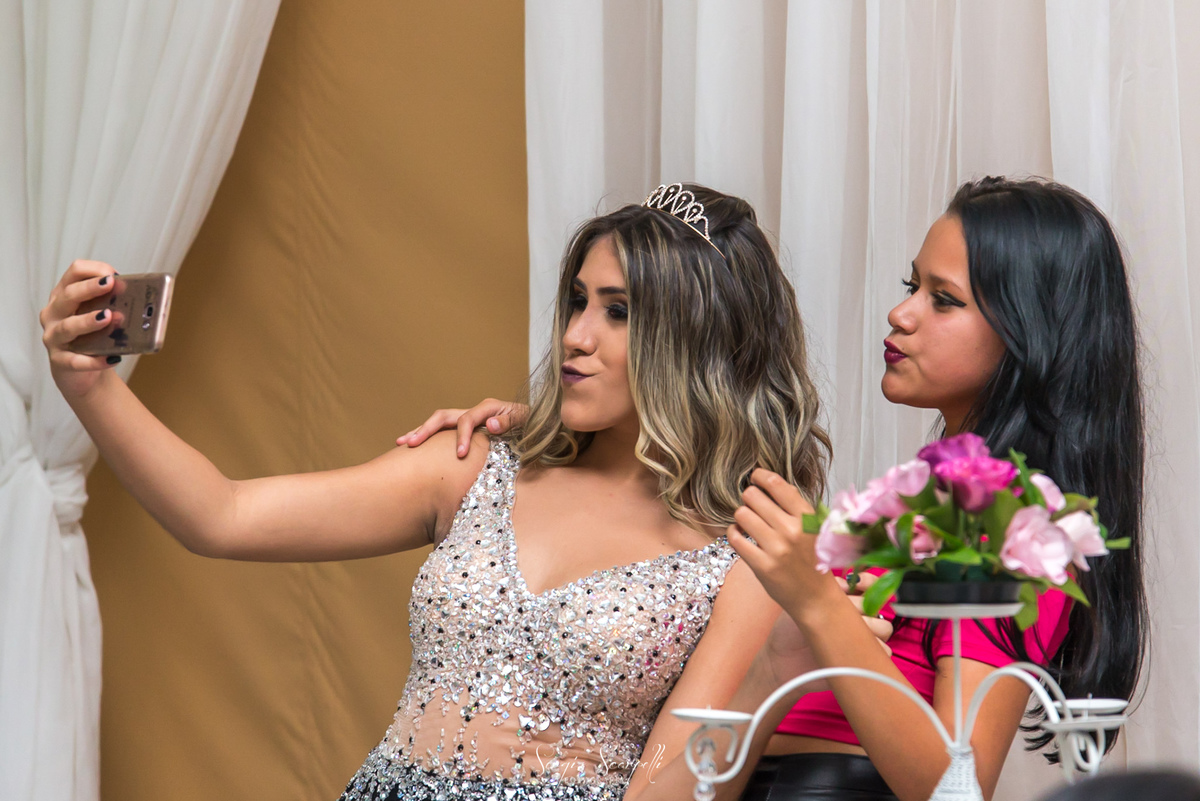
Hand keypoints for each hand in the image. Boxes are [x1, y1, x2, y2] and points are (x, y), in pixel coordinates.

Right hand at [40, 260, 122, 397]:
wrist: (78, 371)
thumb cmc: (91, 336)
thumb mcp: (98, 314)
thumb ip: (112, 304)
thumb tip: (142, 300)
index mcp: (64, 295)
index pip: (74, 272)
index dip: (93, 270)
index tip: (113, 275)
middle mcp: (54, 313)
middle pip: (68, 295)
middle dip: (89, 288)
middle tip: (111, 284)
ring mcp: (54, 337)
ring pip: (68, 327)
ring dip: (89, 321)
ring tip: (109, 317)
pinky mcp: (60, 361)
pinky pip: (76, 360)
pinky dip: (95, 360)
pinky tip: (112, 358)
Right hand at [396, 398, 528, 456]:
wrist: (540, 426)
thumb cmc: (535, 426)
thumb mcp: (528, 423)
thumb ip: (511, 423)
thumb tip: (491, 425)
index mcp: (489, 408)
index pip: (467, 420)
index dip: (462, 436)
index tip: (460, 455)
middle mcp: (476, 411)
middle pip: (444, 416)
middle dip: (426, 429)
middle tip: (410, 444)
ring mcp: (470, 419)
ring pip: (439, 422)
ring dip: (421, 431)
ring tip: (401, 442)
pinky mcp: (468, 429)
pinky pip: (445, 432)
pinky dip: (430, 438)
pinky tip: (415, 447)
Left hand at [728, 469, 893, 652]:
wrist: (816, 599)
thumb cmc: (815, 561)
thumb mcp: (815, 529)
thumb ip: (796, 508)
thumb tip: (771, 484)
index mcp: (807, 518)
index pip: (777, 485)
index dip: (761, 476)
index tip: (755, 477)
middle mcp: (791, 530)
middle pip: (753, 497)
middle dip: (749, 498)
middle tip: (752, 506)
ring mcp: (775, 548)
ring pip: (742, 514)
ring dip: (741, 516)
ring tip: (748, 523)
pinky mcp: (761, 565)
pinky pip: (735, 538)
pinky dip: (734, 533)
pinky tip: (741, 535)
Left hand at [753, 588, 890, 697]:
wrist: (782, 662)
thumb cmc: (788, 631)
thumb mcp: (800, 604)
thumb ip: (821, 590)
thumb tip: (845, 583)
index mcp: (842, 600)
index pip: (867, 585)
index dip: (868, 581)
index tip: (858, 582)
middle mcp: (855, 617)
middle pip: (877, 605)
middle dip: (862, 606)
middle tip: (845, 612)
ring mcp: (861, 639)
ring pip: (883, 628)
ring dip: (870, 627)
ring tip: (847, 632)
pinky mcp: (862, 659)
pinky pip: (882, 653)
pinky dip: (874, 649)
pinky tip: (853, 648)